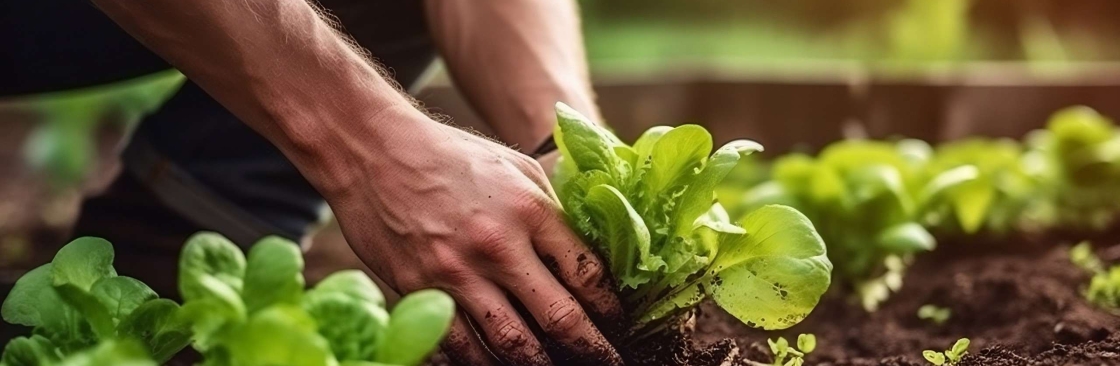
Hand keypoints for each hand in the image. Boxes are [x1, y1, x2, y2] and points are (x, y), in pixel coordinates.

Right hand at [325, 110, 622, 365]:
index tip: (619, 327)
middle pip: (559, 318)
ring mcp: (455, 272)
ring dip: (537, 365)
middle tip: (608, 364)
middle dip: (591, 351)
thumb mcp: (515, 167)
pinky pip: (458, 347)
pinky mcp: (418, 291)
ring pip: (511, 344)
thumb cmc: (451, 156)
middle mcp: (497, 246)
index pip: (587, 275)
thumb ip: (552, 212)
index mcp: (529, 211)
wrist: (373, 149)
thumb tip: (590, 257)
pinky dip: (481, 364)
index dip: (610, 311)